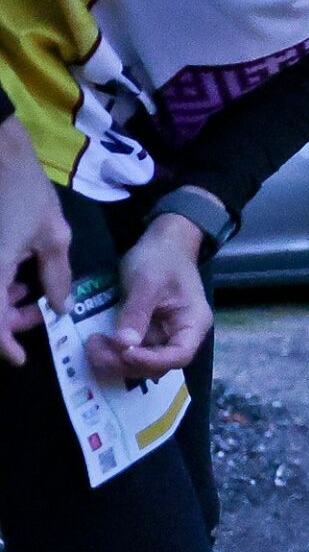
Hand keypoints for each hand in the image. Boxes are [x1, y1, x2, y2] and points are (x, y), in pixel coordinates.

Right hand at [0, 115, 70, 365]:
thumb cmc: (24, 192)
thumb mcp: (52, 235)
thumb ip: (57, 276)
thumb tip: (59, 309)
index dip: (4, 347)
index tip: (21, 358)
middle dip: (7, 322)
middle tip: (37, 312)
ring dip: (1, 304)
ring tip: (29, 293)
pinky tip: (16, 278)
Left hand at [85, 213, 211, 380]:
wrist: (161, 242)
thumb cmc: (161, 258)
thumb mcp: (148, 282)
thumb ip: (136, 313)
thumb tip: (123, 345)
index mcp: (192, 324)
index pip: (179, 355)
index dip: (152, 361)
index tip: (124, 353)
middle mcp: (179, 336)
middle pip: (157, 365)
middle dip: (125, 363)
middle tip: (95, 349)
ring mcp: (162, 336)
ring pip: (140, 362)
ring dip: (114, 360)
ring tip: (92, 344)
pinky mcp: (145, 333)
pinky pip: (130, 350)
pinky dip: (112, 352)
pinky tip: (95, 342)